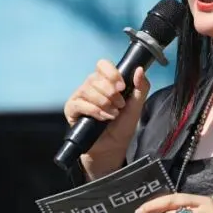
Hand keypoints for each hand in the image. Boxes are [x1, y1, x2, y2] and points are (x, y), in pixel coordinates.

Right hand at [63, 61, 150, 177]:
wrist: (112, 147)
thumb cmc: (122, 126)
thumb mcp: (136, 106)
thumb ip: (141, 88)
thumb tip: (140, 69)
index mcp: (105, 82)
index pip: (102, 65)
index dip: (111, 73)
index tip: (122, 86)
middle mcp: (91, 86)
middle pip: (95, 77)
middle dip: (110, 92)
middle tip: (119, 105)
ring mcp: (79, 96)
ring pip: (87, 89)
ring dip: (103, 103)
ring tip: (112, 115)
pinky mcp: (71, 109)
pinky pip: (79, 103)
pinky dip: (94, 110)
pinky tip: (103, 118)